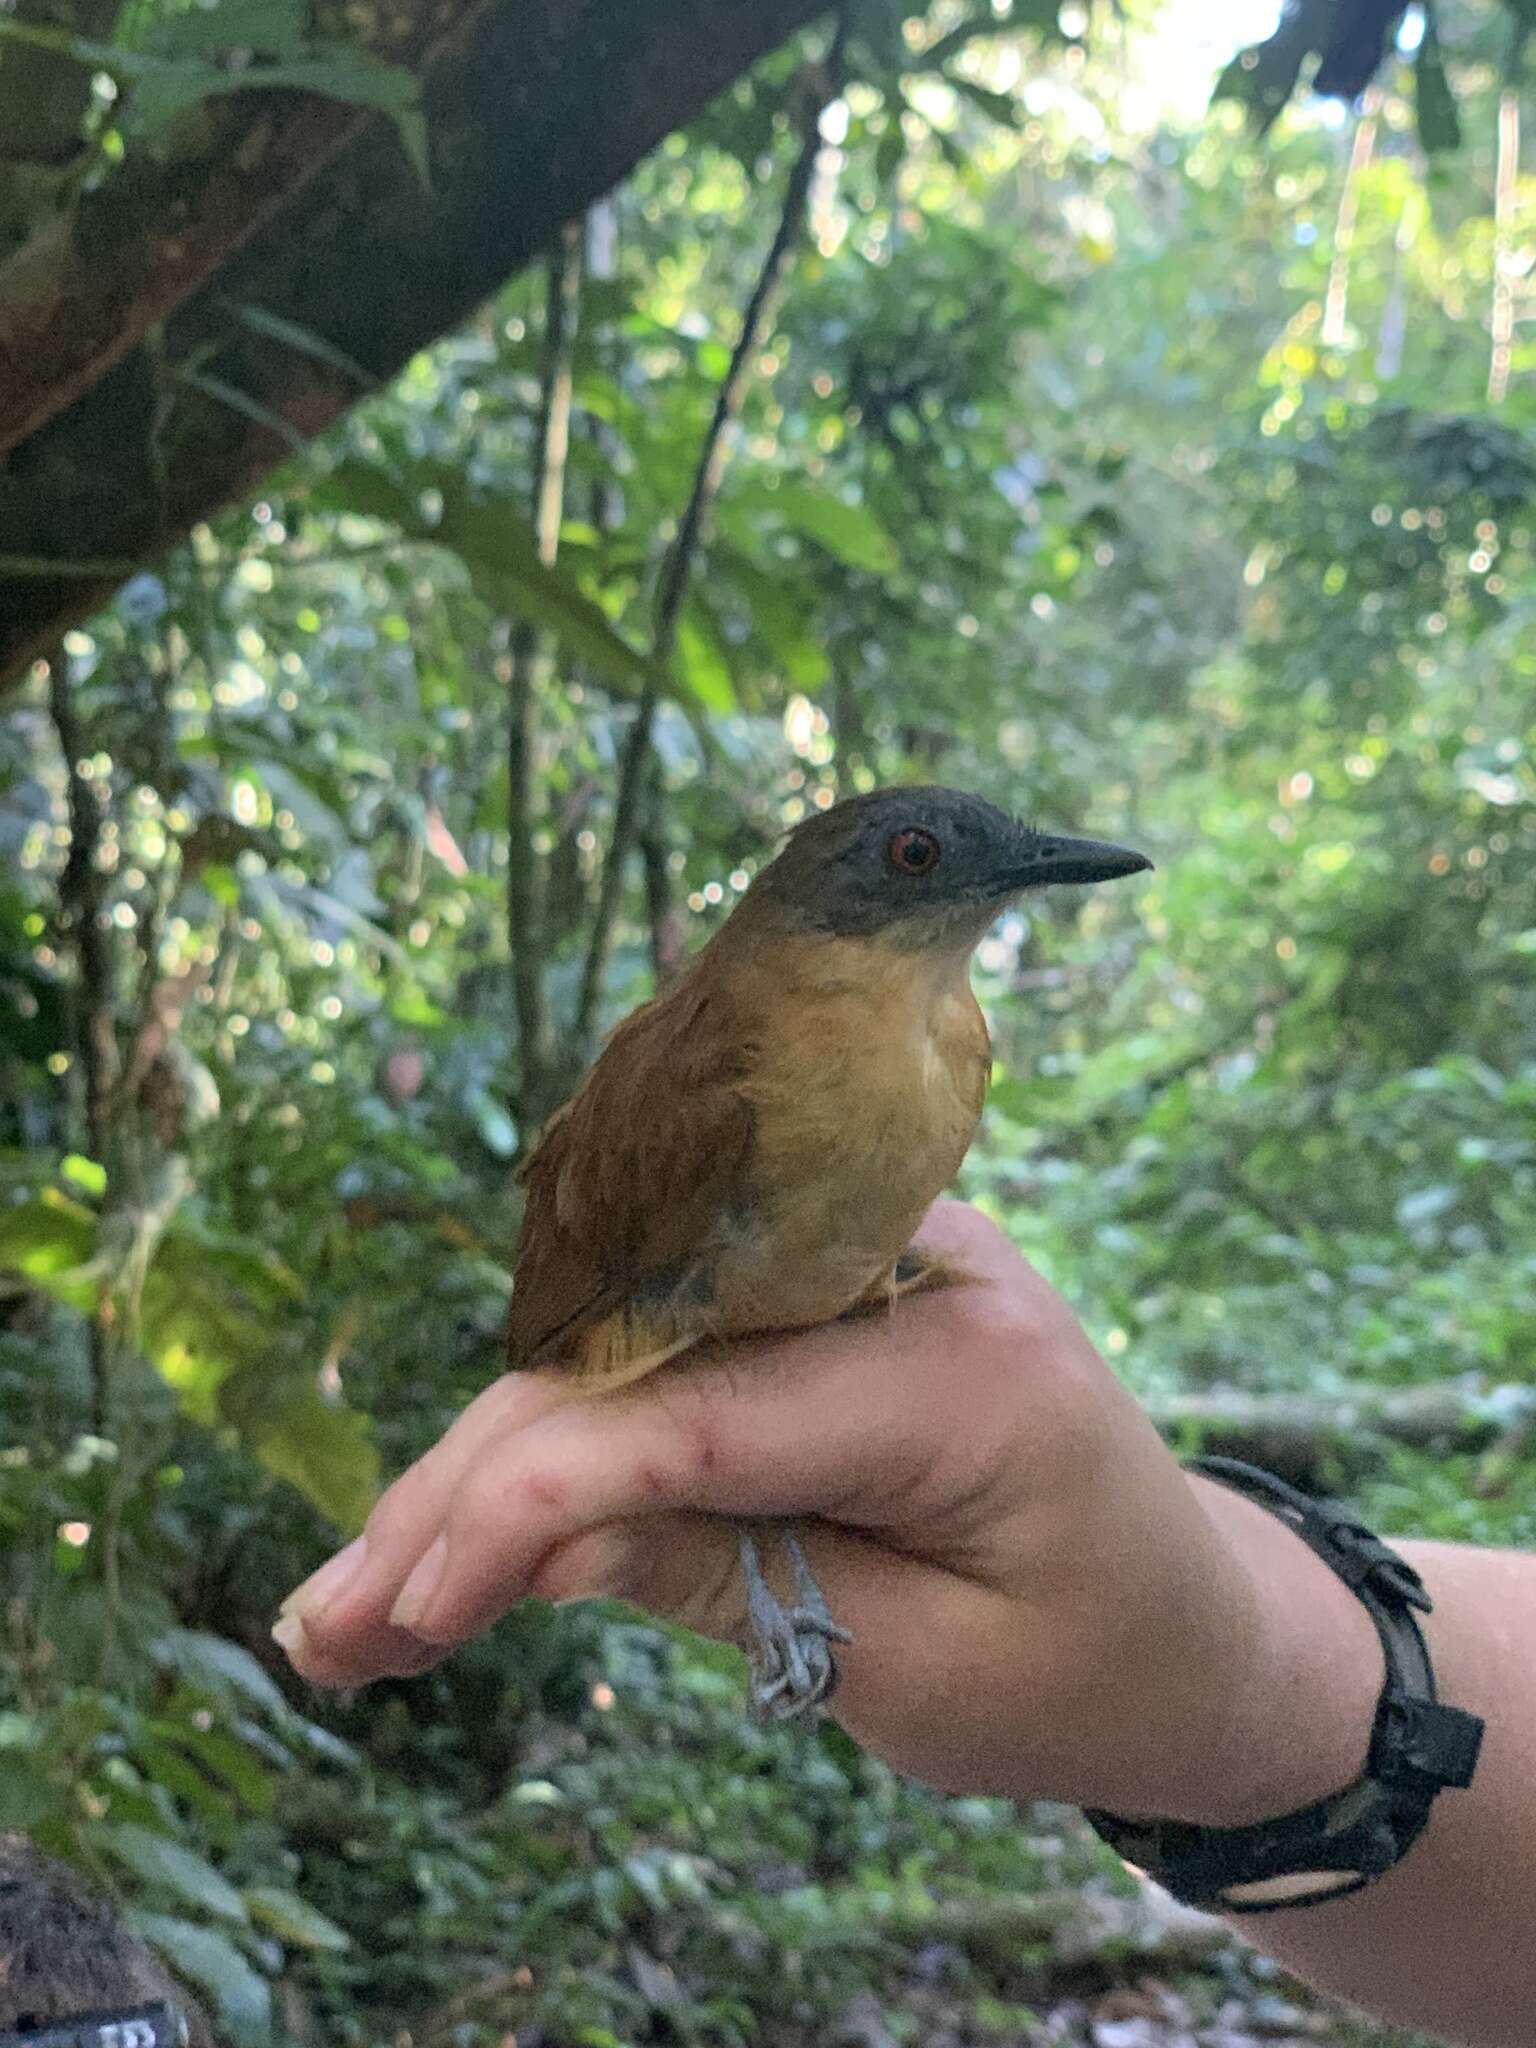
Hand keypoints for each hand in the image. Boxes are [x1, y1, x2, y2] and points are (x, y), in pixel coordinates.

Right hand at [275, 1202, 1377, 1822]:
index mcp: (960, 1367)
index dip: (527, 1509)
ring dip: (488, 1476)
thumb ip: (737, 1586)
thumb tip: (532, 1540)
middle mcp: (901, 1271)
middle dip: (467, 1495)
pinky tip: (461, 1525)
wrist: (1197, 1622)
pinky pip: (667, 1363)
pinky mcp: (820, 1299)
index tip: (403, 1618)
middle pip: (636, 1367)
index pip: (698, 1415)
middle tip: (331, 1627)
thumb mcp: (922, 1678)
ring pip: (627, 1360)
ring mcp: (857, 1267)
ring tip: (359, 1607)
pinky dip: (566, 1451)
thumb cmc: (1089, 1673)